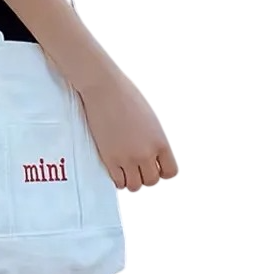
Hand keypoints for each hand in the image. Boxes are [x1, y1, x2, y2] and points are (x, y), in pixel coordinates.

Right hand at [78, 71, 177, 191]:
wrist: (103, 87)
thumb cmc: (125, 96)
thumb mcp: (149, 119)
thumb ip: (152, 139)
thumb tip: (149, 154)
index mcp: (160, 142)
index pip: (170, 172)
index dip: (160, 170)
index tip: (151, 163)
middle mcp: (146, 153)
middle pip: (151, 181)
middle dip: (143, 174)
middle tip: (134, 163)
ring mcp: (127, 158)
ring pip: (135, 185)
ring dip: (130, 178)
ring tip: (123, 167)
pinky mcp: (109, 158)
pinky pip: (118, 182)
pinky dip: (117, 179)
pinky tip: (113, 167)